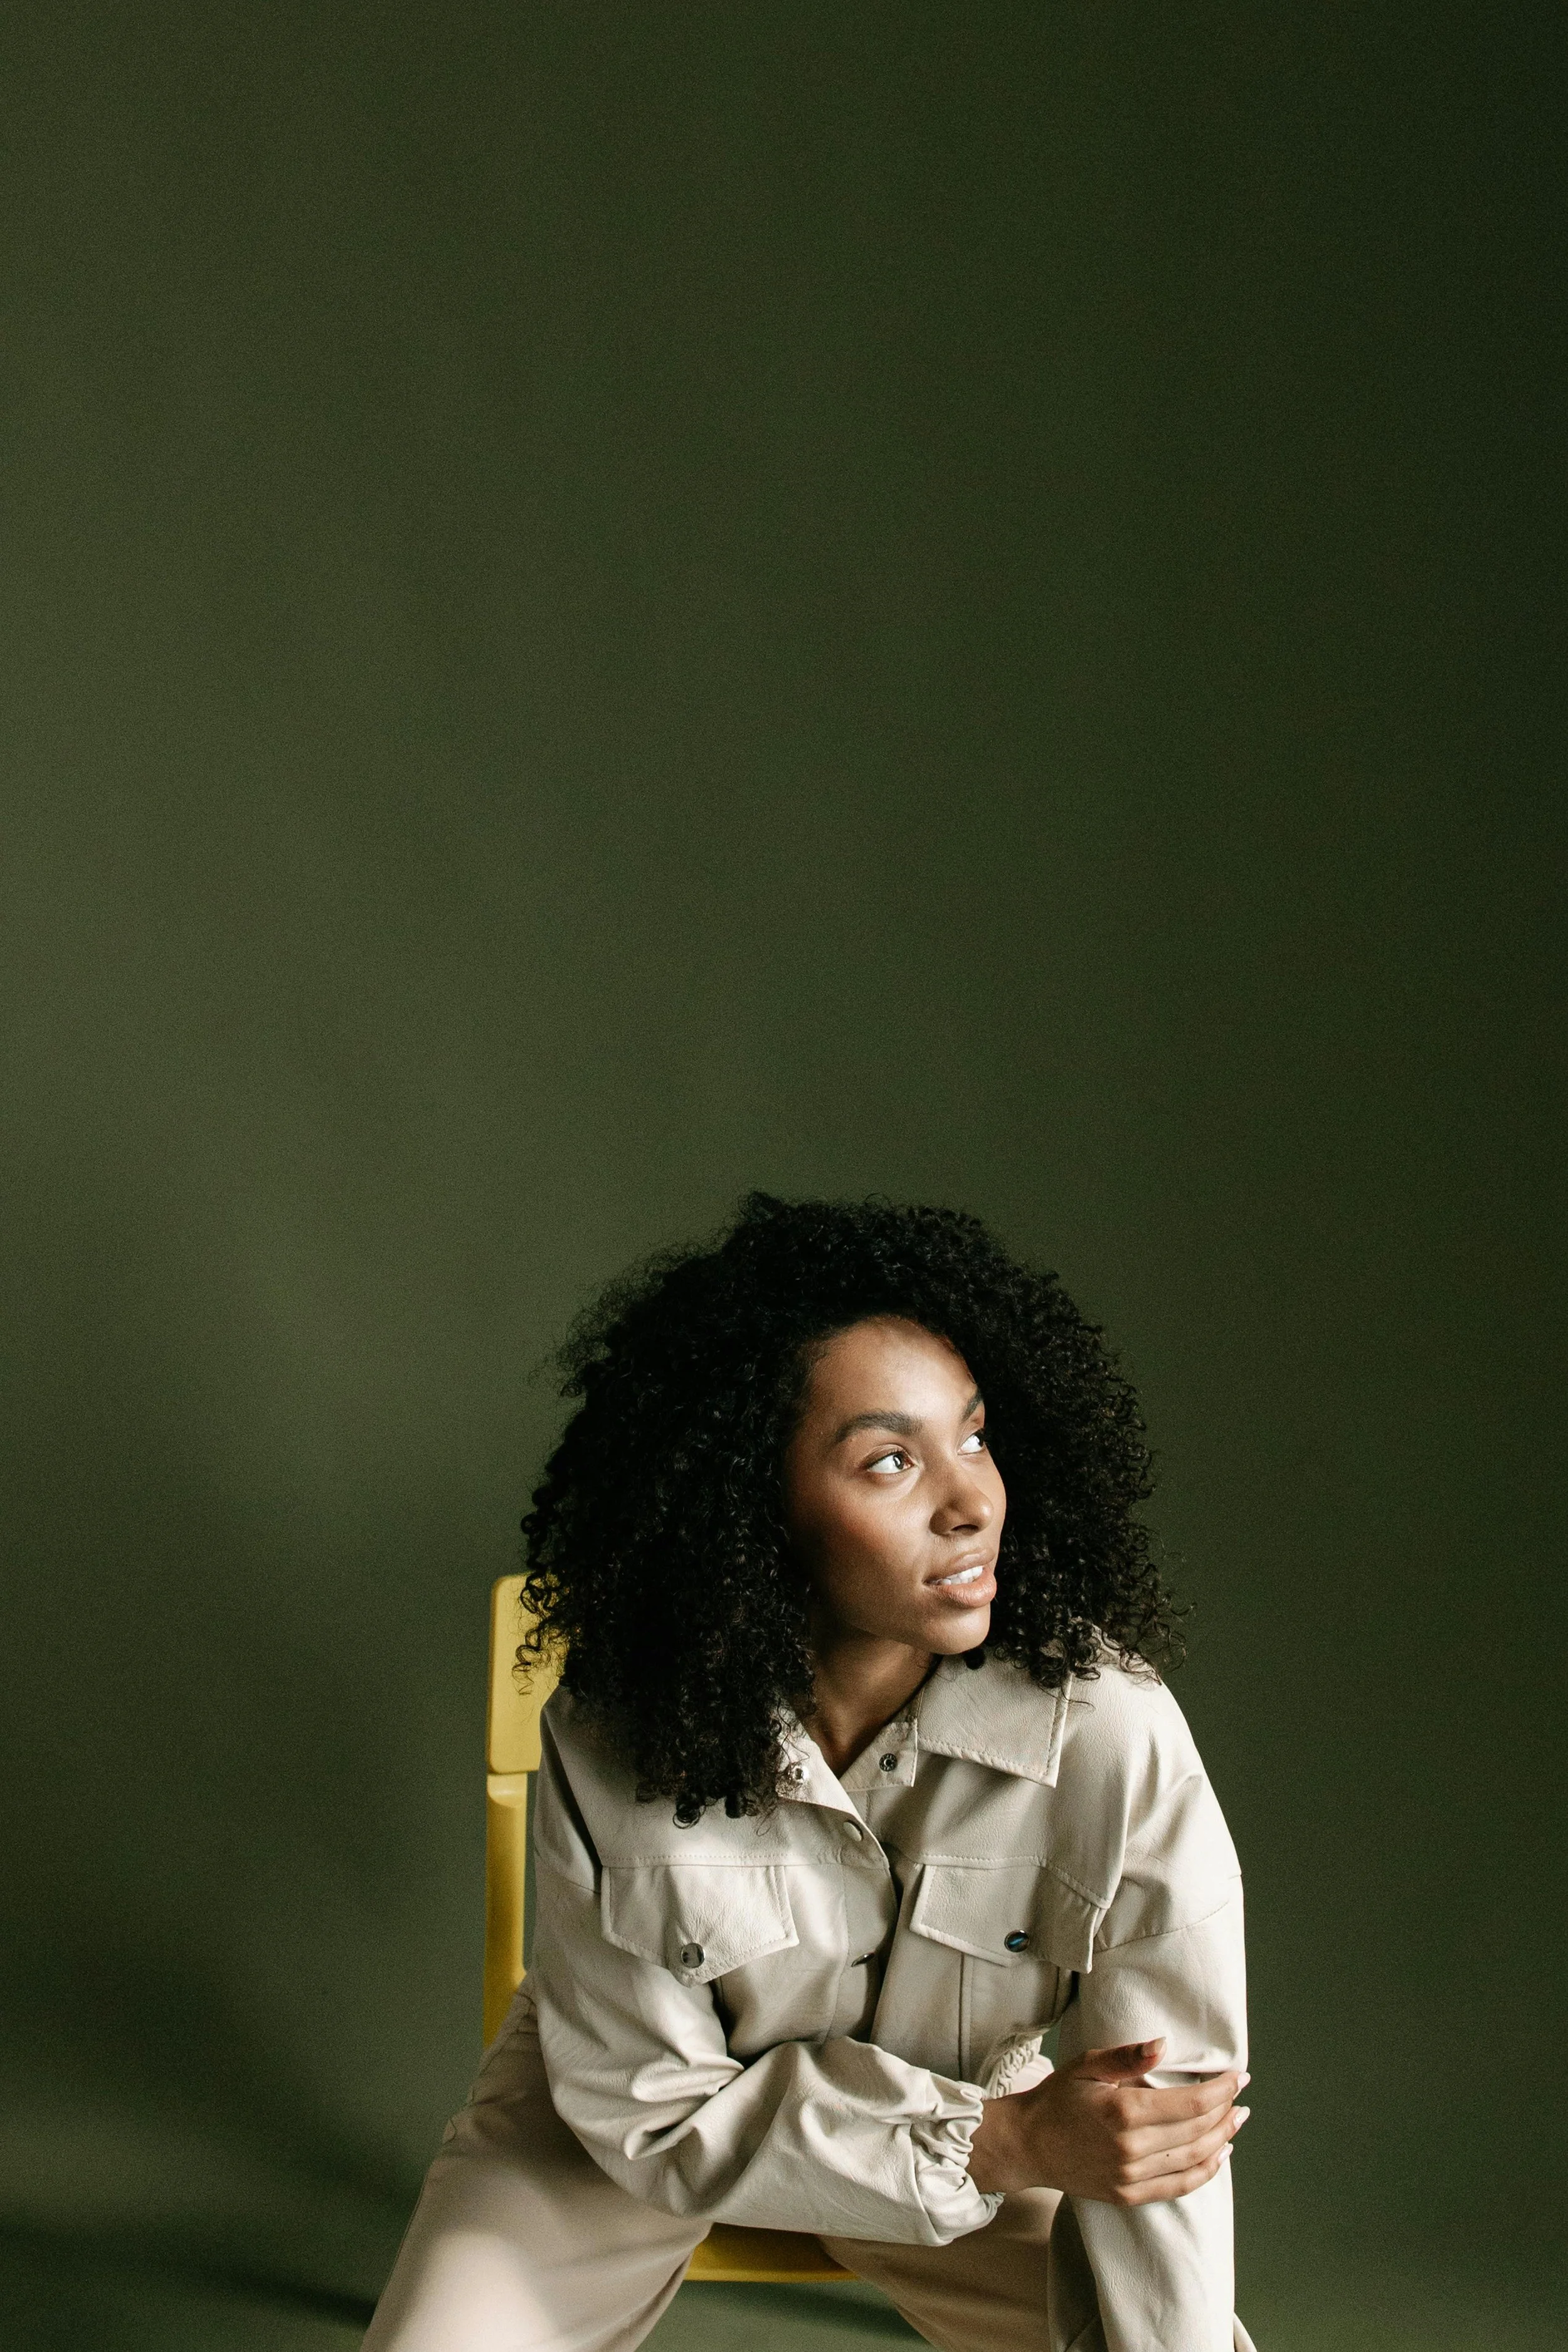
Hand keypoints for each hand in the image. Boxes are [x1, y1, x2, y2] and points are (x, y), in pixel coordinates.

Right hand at [967, 2038, 1248, 2204]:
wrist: (1028, 2145)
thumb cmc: (1057, 2098)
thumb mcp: (1086, 2066)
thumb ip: (1126, 2056)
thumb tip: (1164, 2044)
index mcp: (1123, 2111)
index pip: (1190, 2104)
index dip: (1221, 2090)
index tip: (1240, 2076)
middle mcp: (1131, 2148)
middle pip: (1197, 2131)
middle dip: (1225, 2112)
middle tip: (1241, 2096)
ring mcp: (1130, 2176)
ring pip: (1193, 2159)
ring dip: (1222, 2140)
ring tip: (1236, 2122)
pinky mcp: (1128, 2195)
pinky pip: (1178, 2187)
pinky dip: (1204, 2172)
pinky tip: (1219, 2156)